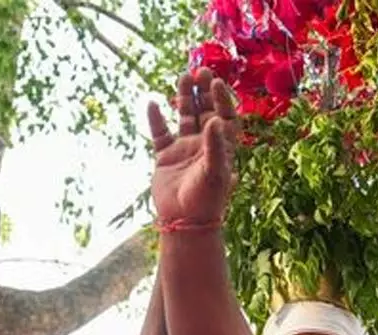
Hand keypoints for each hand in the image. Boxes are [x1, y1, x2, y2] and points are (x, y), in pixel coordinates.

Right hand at [147, 69, 237, 228]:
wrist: (184, 221)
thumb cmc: (206, 199)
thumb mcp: (215, 171)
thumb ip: (215, 145)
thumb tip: (215, 118)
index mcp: (221, 147)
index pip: (224, 116)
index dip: (222, 99)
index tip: (216, 82)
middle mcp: (204, 145)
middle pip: (205, 111)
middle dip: (204, 92)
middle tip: (200, 70)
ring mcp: (184, 150)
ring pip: (185, 117)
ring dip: (185, 98)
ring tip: (183, 76)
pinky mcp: (165, 158)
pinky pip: (160, 134)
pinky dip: (156, 119)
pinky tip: (153, 103)